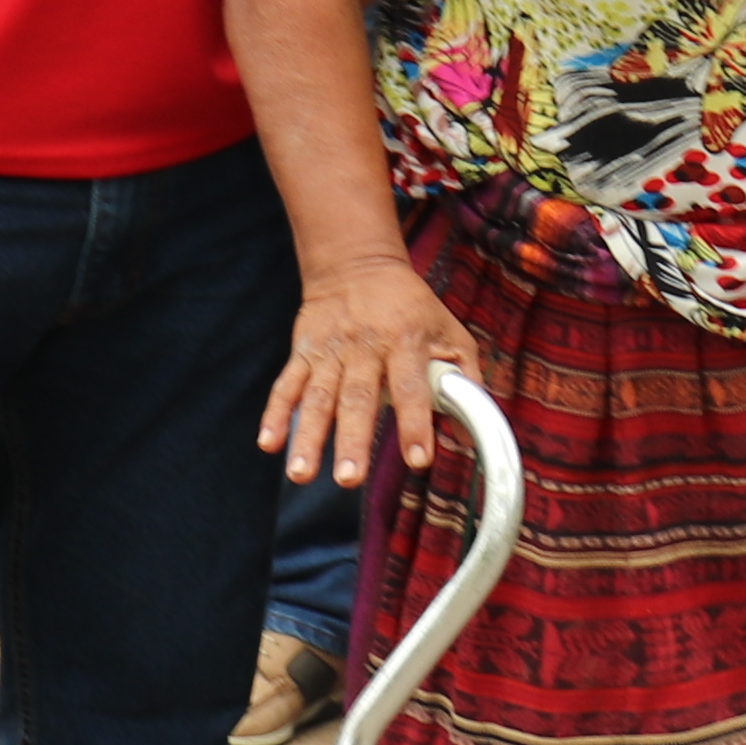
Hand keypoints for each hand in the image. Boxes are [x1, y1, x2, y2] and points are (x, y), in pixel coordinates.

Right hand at [263, 255, 477, 493]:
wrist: (357, 265)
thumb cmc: (411, 306)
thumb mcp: (448, 328)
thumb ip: (465, 374)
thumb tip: (475, 423)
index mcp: (405, 341)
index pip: (411, 388)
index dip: (415, 423)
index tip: (418, 459)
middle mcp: (365, 347)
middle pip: (358, 398)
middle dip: (352, 440)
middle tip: (349, 479)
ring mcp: (330, 351)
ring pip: (318, 397)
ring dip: (308, 437)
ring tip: (301, 473)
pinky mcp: (304, 352)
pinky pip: (288, 384)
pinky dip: (277, 413)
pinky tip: (269, 443)